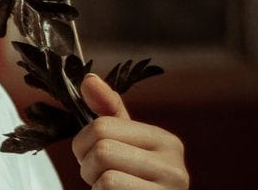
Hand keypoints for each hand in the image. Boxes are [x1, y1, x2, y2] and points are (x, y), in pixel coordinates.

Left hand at [71, 74, 188, 188]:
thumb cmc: (133, 184)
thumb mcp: (124, 145)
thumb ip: (108, 114)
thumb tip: (89, 79)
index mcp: (167, 142)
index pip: (102, 125)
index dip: (83, 143)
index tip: (93, 157)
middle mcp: (174, 167)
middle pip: (101, 149)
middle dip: (87, 167)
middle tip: (99, 178)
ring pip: (104, 178)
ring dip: (94, 187)